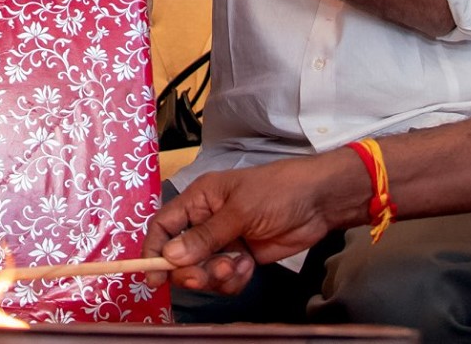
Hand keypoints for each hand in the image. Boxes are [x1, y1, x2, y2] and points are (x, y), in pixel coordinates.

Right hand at [142, 161, 345, 293]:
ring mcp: (225, 241)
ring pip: (203, 271)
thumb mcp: (238, 211)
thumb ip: (205, 236)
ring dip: (215, 276)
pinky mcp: (243, 257)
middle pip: (180, 255)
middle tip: (203, 277)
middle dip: (189, 270)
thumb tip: (170, 257)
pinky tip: (249, 268)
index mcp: (199, 200)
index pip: (164, 225)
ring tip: (236, 267)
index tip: (152, 275)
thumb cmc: (276, 192)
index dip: (154, 249)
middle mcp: (207, 221)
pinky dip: (234, 280)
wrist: (318, 203)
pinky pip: (226, 278)